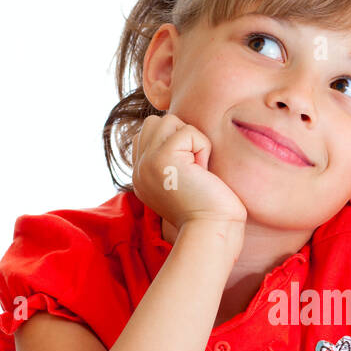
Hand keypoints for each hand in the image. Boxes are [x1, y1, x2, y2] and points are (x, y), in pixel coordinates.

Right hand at [130, 114, 247, 231]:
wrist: (212, 230)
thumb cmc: (211, 210)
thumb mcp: (185, 182)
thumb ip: (173, 160)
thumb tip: (181, 132)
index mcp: (142, 176)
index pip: (149, 134)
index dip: (175, 142)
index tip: (190, 171)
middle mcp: (139, 170)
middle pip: (156, 122)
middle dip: (182, 136)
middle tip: (194, 169)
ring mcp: (146, 163)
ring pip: (170, 121)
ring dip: (193, 141)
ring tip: (198, 170)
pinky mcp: (161, 159)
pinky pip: (188, 131)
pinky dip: (203, 148)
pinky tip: (203, 172)